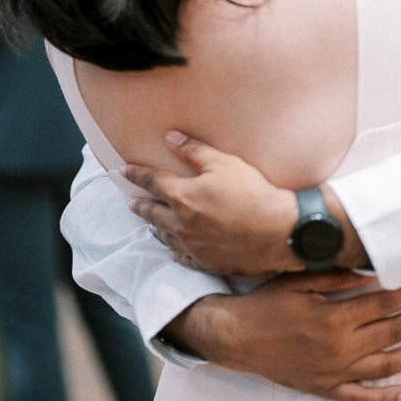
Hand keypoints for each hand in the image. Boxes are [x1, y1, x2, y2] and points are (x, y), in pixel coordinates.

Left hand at [127, 132, 366, 274]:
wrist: (277, 231)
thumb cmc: (252, 193)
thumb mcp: (224, 163)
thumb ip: (194, 151)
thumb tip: (169, 138)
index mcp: (182, 197)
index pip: (151, 182)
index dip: (136, 174)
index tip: (123, 171)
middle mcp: (180, 224)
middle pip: (152, 212)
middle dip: (140, 205)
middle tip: (131, 202)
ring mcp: (192, 246)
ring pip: (164, 236)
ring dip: (154, 228)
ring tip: (148, 224)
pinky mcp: (206, 262)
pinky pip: (182, 257)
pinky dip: (174, 251)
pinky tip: (173, 250)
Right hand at [165, 272, 400, 400]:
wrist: (234, 337)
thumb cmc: (265, 305)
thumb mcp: (298, 281)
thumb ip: (337, 279)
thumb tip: (372, 275)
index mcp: (334, 318)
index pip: (383, 304)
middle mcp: (339, 348)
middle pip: (391, 333)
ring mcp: (333, 372)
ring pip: (385, 366)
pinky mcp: (324, 388)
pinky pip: (360, 398)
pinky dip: (384, 398)